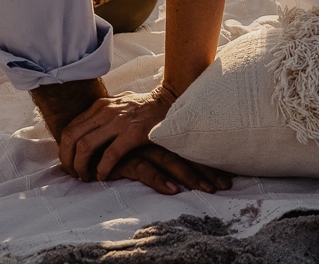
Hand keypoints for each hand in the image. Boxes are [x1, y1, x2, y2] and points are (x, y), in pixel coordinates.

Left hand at [58, 87, 230, 192]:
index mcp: (99, 106)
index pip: (70, 128)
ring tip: (86, 177)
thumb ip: (102, 116)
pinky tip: (103, 176)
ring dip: (81, 166)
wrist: (172, 100)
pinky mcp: (134, 133)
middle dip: (67, 159)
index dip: (64, 150)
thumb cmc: (145, 108)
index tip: (69, 164)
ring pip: (85, 146)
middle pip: (71, 137)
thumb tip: (85, 132)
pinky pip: (110, 155)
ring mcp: (119, 121)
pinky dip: (102, 169)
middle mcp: (105, 111)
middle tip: (73, 174)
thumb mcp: (118, 106)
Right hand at [105, 142, 231, 195]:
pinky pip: (145, 170)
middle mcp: (154, 140)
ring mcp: (142, 147)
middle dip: (206, 170)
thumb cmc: (119, 137)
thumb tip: (185, 159)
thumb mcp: (143, 144)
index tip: (226, 177)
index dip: (206, 162)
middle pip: (185, 155)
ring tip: (208, 189)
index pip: (187, 148)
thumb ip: (160, 150)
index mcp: (161, 136)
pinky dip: (159, 181)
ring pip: (171, 162)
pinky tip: (173, 191)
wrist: (92, 127)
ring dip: (191, 175)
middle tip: (225, 184)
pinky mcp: (128, 158)